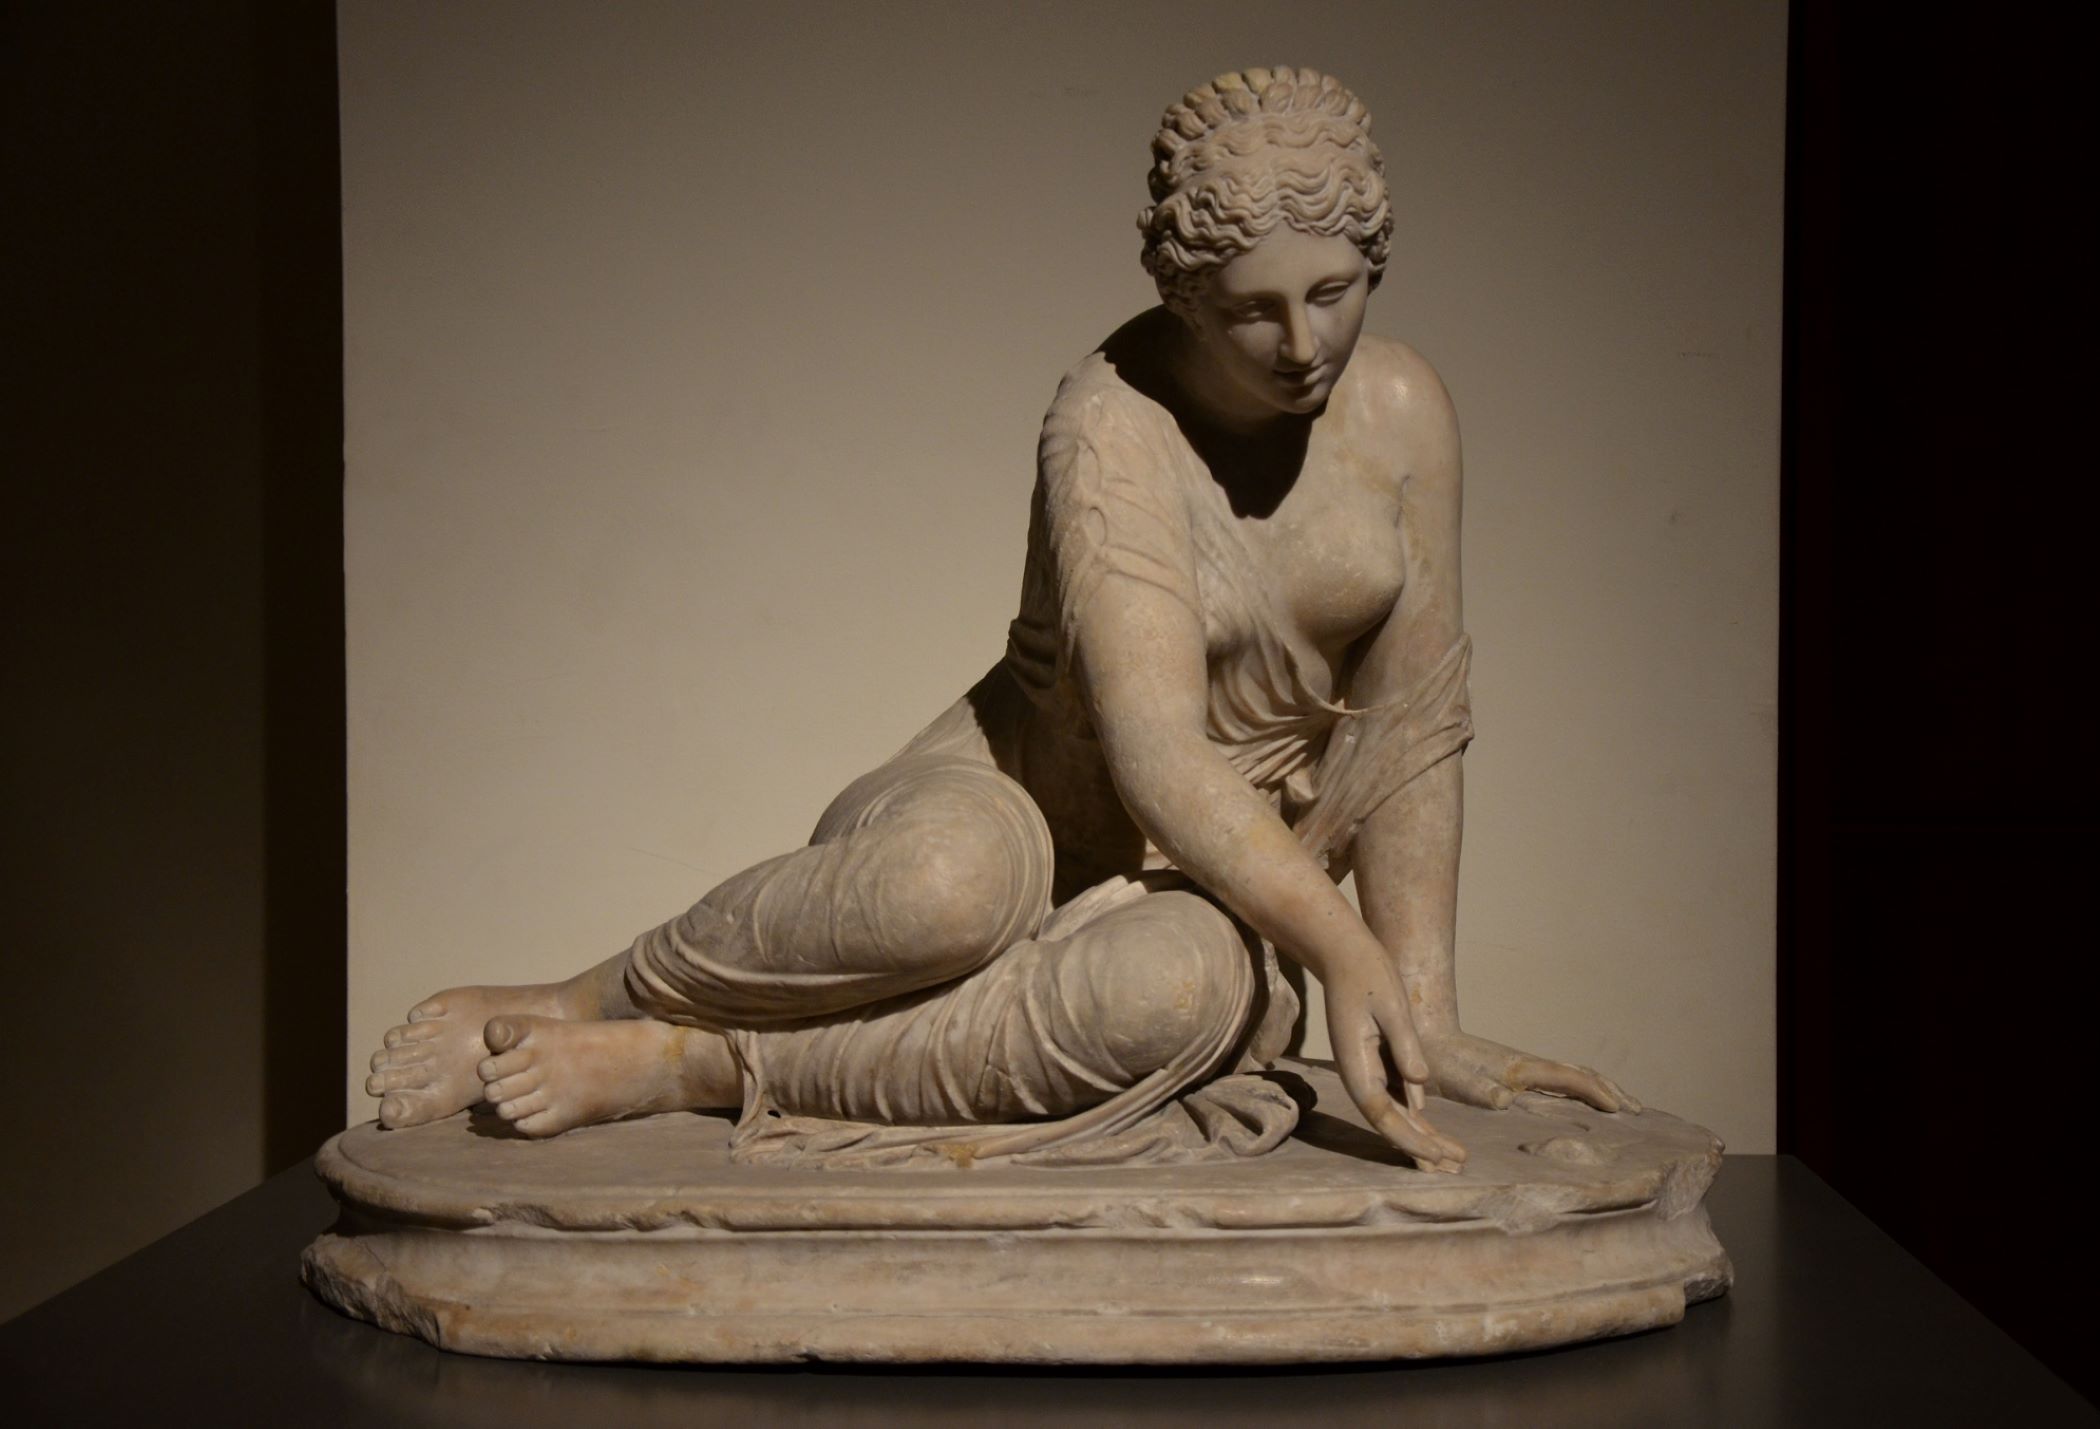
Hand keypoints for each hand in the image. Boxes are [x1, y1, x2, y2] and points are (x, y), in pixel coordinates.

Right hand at [1322, 961, 1466, 1172]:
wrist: (1341, 952)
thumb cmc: (1366, 973)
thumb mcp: (1392, 1007)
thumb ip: (1405, 1047)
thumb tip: (1419, 1088)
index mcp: (1355, 1064)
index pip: (1383, 1115)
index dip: (1410, 1140)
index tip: (1437, 1158)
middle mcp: (1358, 1072)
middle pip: (1388, 1121)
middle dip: (1421, 1147)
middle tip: (1458, 1165)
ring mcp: (1365, 1067)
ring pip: (1393, 1112)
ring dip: (1420, 1135)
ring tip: (1451, 1156)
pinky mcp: (1374, 1059)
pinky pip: (1394, 1095)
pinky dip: (1414, 1114)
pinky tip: (1431, 1129)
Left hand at [1419, 1029, 1640, 1113]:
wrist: (1423, 1039)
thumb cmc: (1440, 1065)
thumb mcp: (1459, 1081)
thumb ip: (1482, 1090)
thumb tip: (1507, 1099)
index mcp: (1521, 1068)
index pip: (1569, 1080)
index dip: (1597, 1094)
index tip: (1622, 1109)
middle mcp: (1528, 1065)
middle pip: (1580, 1073)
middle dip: (1611, 1090)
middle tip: (1638, 1109)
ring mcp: (1523, 1066)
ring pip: (1572, 1074)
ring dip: (1600, 1087)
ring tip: (1622, 1104)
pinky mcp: (1514, 1072)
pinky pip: (1557, 1079)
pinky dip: (1580, 1087)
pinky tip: (1580, 1099)